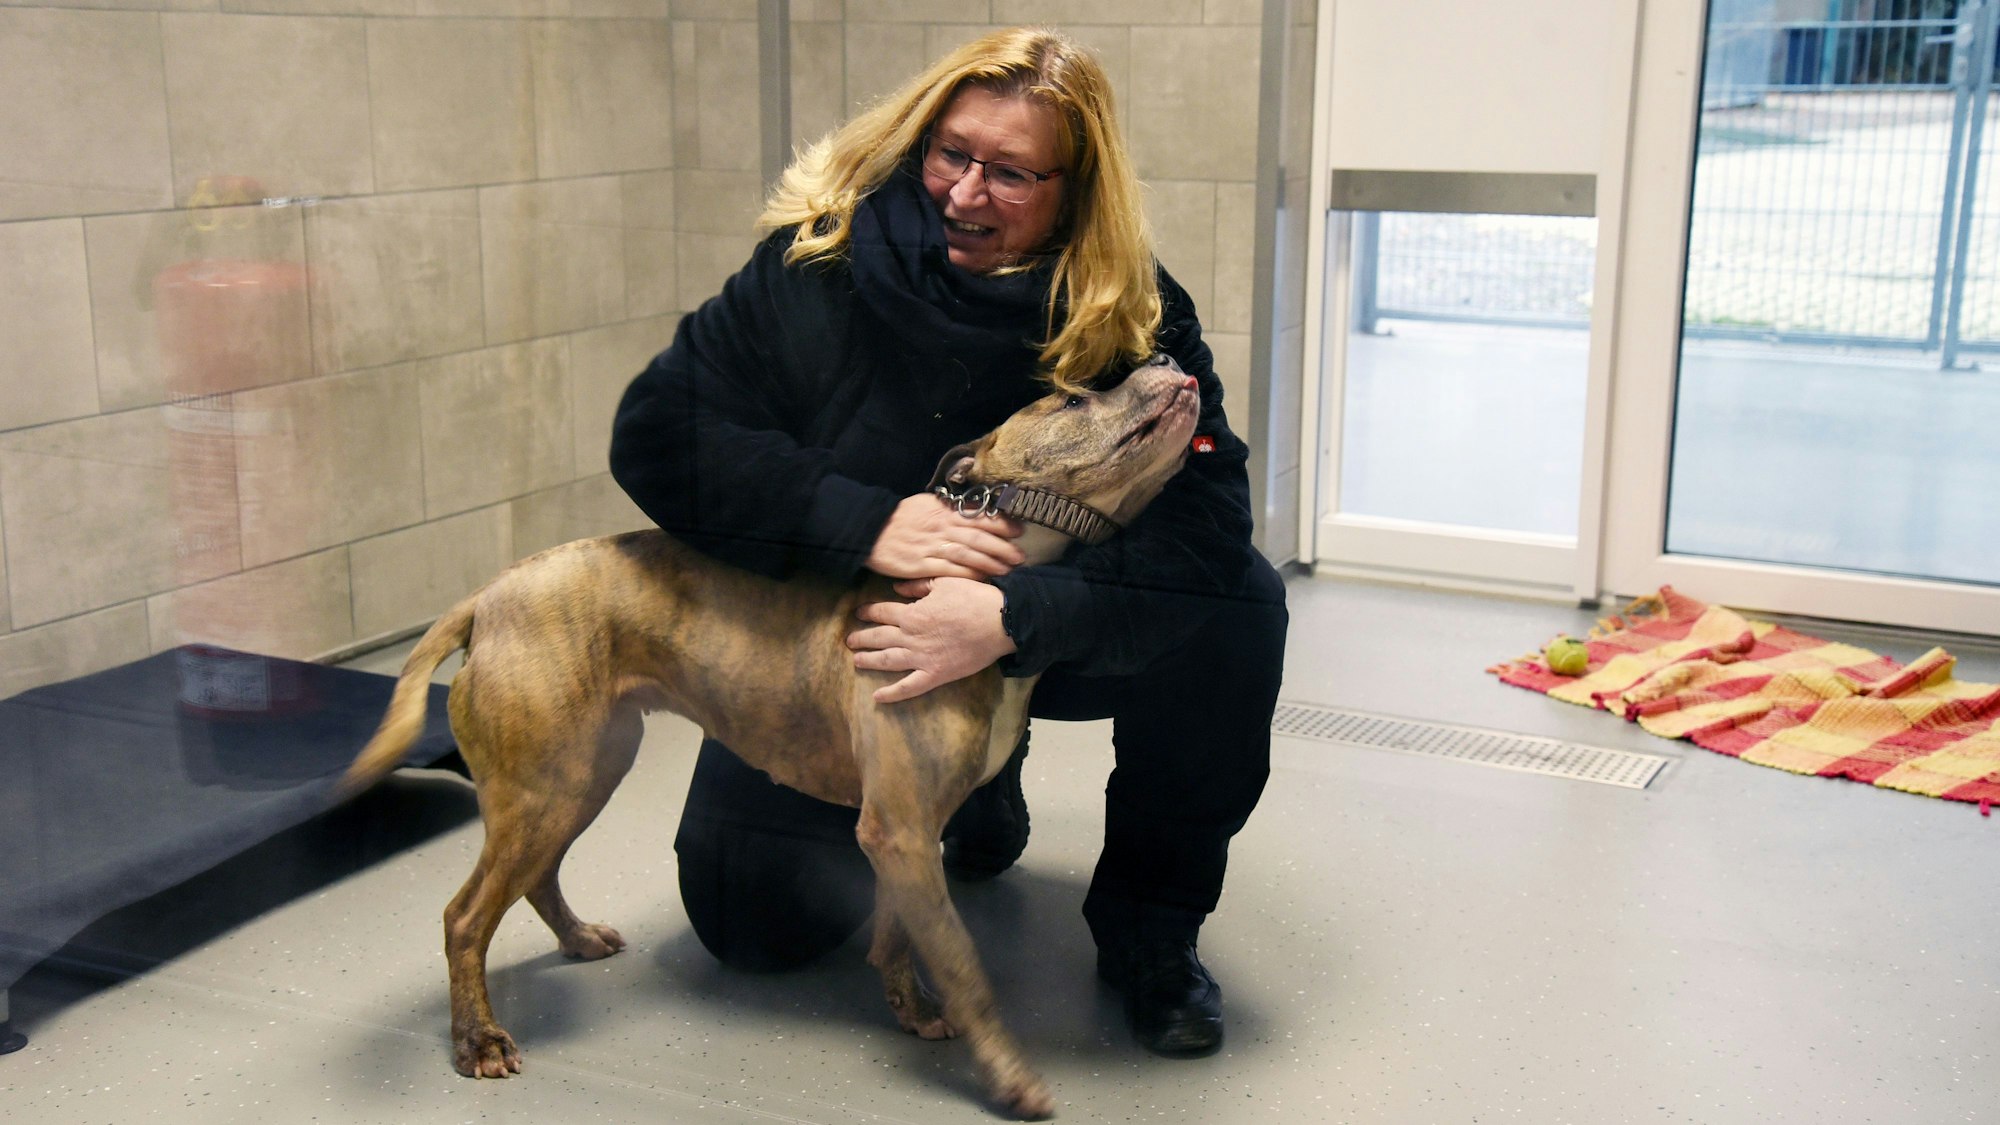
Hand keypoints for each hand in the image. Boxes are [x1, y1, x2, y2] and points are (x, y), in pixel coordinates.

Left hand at [847, 577, 1017, 702]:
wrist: (1000, 621)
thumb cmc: (974, 598)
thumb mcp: (944, 583)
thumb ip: (918, 587)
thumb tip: (897, 589)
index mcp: (913, 613)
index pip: (882, 612)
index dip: (868, 612)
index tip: (859, 613)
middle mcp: (911, 637)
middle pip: (879, 637)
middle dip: (862, 638)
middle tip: (849, 641)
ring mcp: (922, 658)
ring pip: (888, 661)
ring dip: (869, 661)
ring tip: (856, 661)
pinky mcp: (935, 675)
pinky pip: (909, 687)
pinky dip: (892, 694)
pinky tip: (877, 697)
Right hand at [866, 493, 1025, 580]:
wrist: (869, 530)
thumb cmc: (899, 517)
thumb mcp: (926, 505)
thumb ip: (950, 510)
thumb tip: (975, 511)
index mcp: (944, 511)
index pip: (980, 515)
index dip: (1002, 523)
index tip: (1019, 530)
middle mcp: (942, 527)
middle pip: (979, 537)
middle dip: (1003, 547)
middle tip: (1020, 556)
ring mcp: (932, 546)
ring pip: (969, 554)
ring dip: (991, 563)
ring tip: (1008, 570)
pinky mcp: (921, 565)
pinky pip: (951, 571)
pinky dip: (969, 574)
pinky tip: (983, 579)